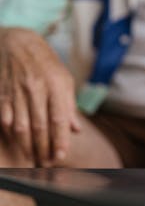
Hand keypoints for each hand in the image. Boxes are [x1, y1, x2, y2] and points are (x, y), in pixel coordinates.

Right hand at [0, 28, 80, 166]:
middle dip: (44, 148)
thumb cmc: (46, 62)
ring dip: (27, 146)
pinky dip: (11, 133)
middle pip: (40, 126)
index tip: (61, 156)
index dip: (60, 140)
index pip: (58, 119)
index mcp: (55, 85)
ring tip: (34, 158)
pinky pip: (5, 118)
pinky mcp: (2, 93)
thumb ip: (69, 105)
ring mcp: (16, 91)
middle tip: (47, 163)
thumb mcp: (64, 79)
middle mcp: (36, 89)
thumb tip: (75, 130)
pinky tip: (17, 144)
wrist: (17, 41)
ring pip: (21, 126)